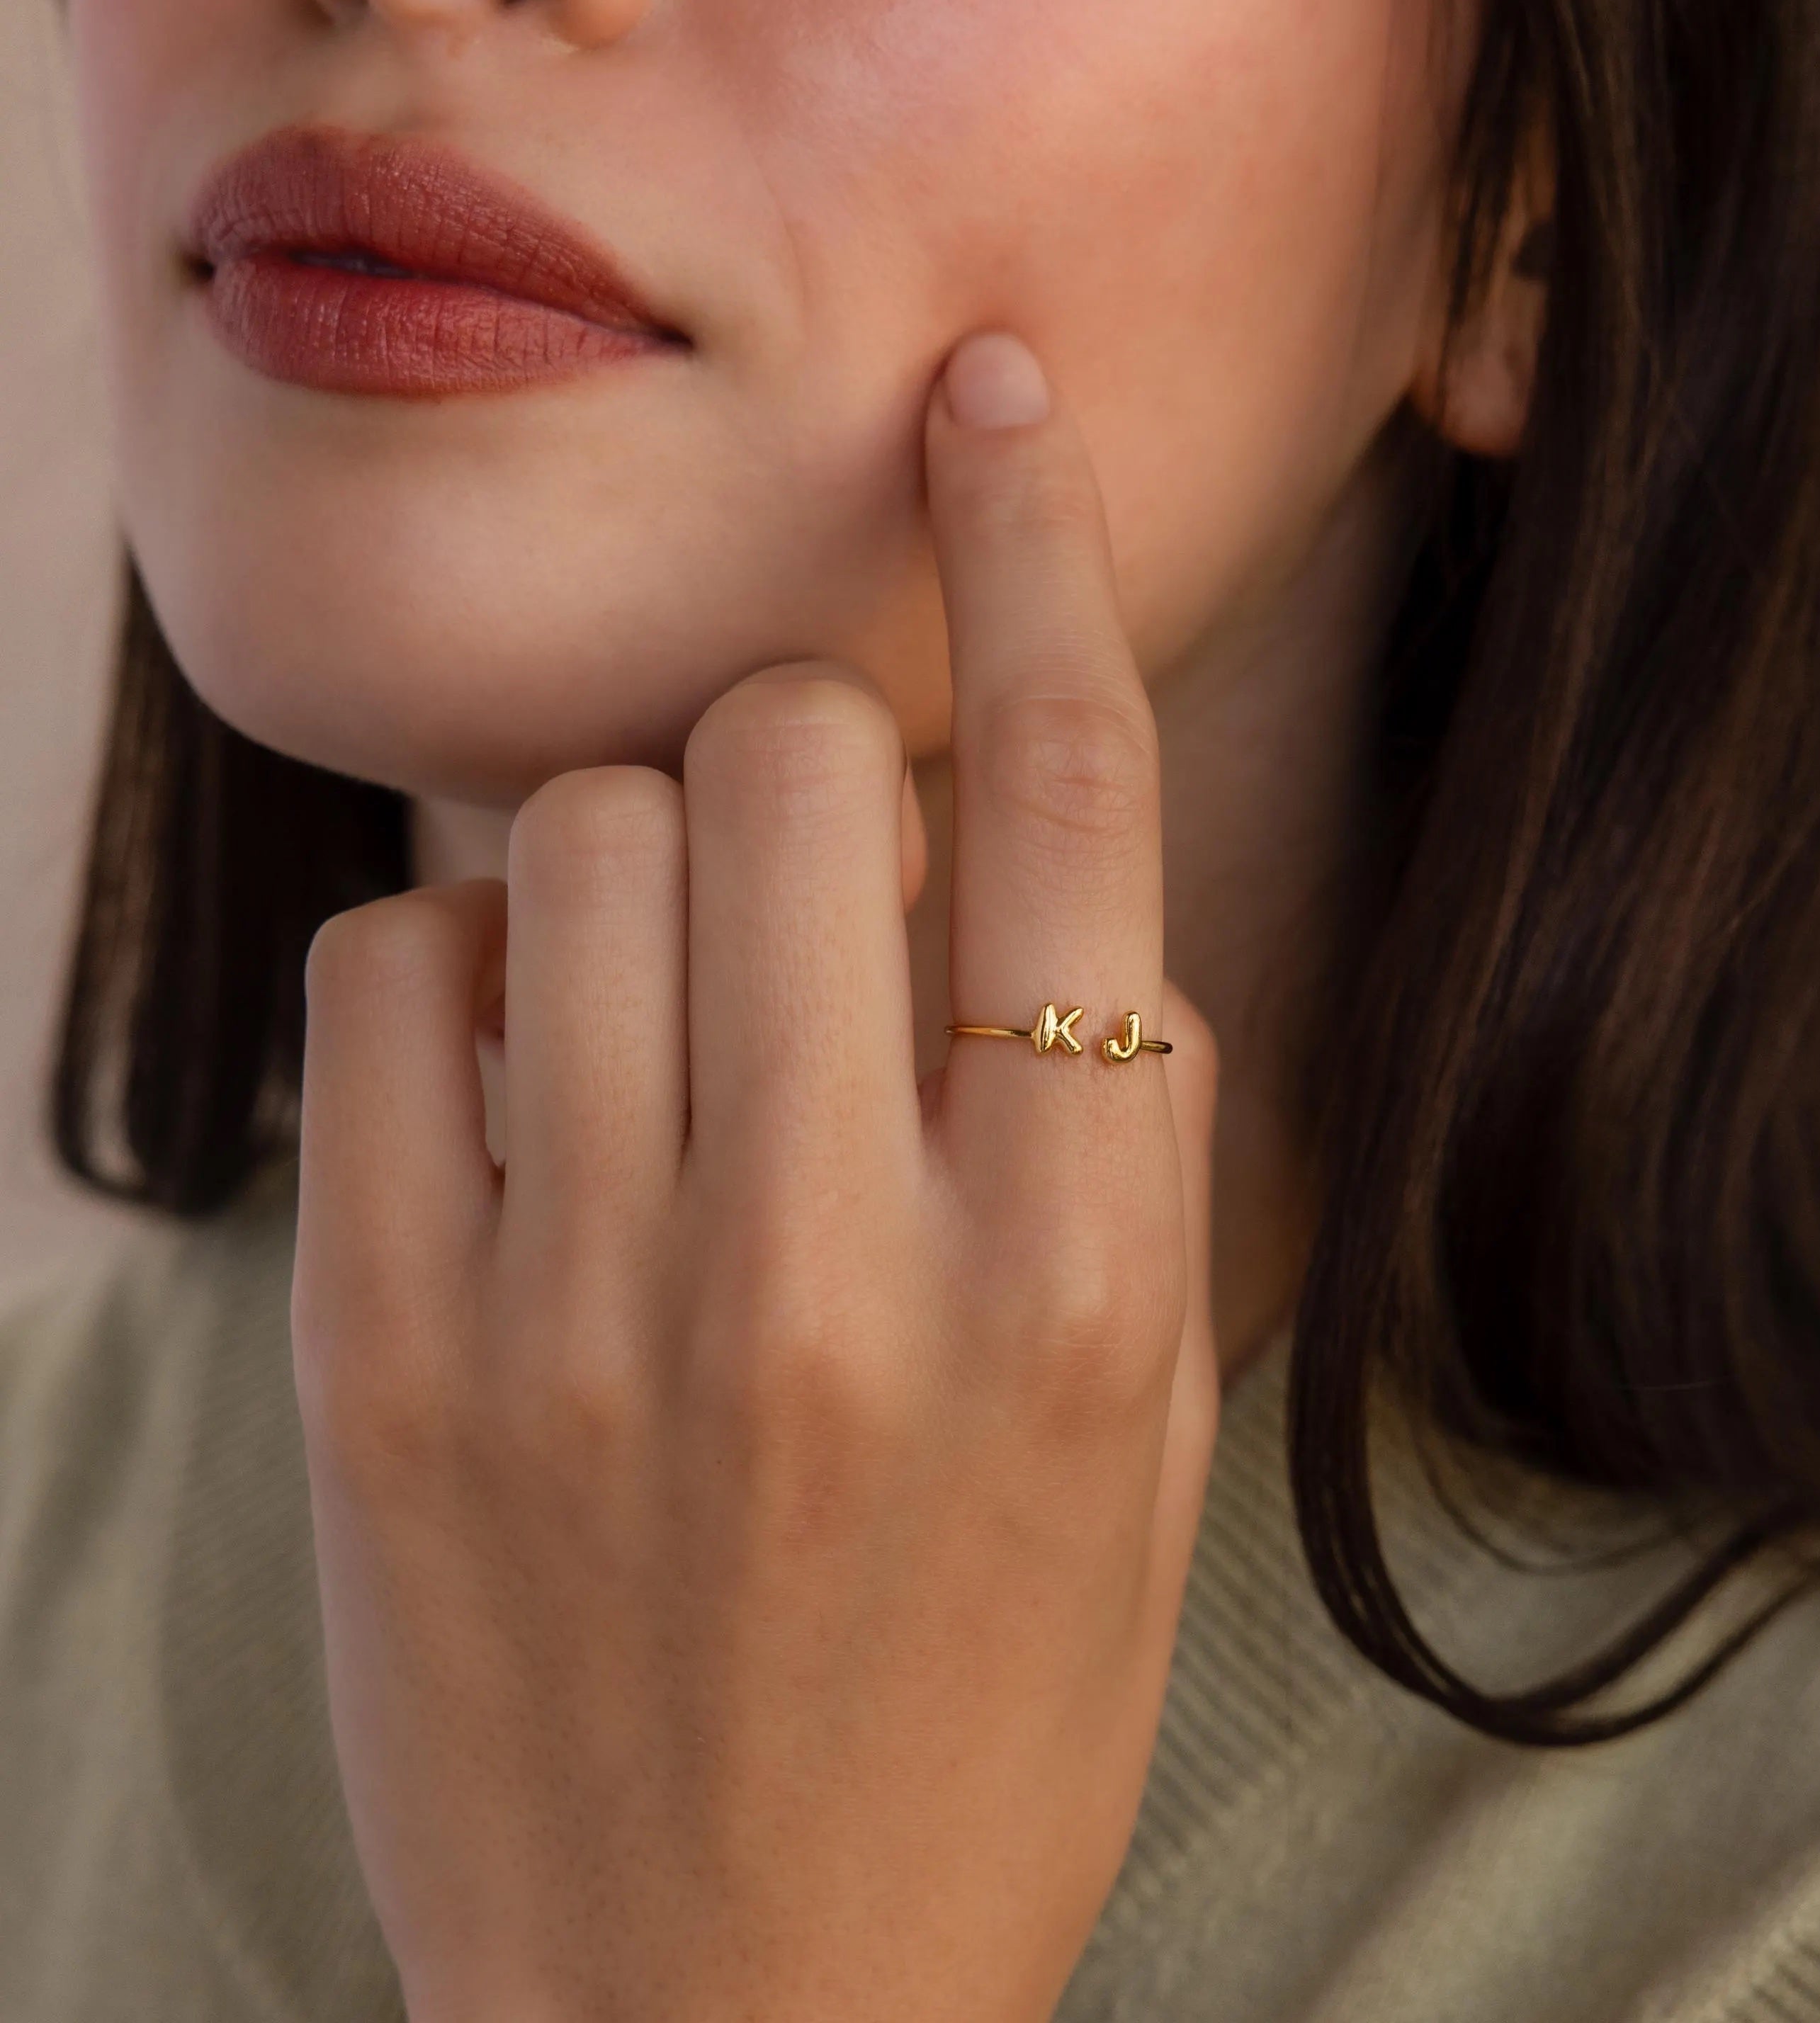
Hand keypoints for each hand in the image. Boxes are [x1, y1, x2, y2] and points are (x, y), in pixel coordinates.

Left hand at [291, 330, 1220, 2022]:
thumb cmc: (977, 1716)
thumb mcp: (1136, 1429)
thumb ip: (1092, 1120)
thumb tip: (992, 836)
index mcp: (1076, 1277)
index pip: (1067, 801)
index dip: (1039, 548)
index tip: (986, 400)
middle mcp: (837, 1258)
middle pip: (799, 752)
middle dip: (814, 757)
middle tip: (812, 887)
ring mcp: (585, 1304)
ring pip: (591, 829)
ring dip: (648, 857)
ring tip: (669, 1016)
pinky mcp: (385, 1358)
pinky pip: (402, 971)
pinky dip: (470, 974)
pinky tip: (531, 1097)